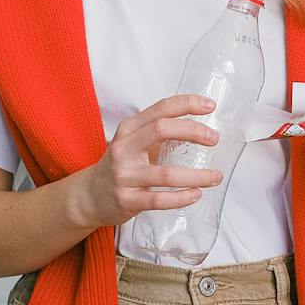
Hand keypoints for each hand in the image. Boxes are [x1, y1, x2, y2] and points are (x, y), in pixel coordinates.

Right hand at [72, 94, 222, 227]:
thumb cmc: (121, 166)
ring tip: (215, 176)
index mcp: (128, 129)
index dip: (187, 104)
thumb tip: (200, 128)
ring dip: (196, 175)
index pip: (160, 109)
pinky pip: (159, 200)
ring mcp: (124, 175)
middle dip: (193, 131)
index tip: (209, 106)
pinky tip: (196, 194)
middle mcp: (123, 148)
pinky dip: (182, 198)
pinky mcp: (126, 200)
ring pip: (166, 173)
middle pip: (161, 130)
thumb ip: (159, 134)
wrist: (88, 196)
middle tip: (214, 139)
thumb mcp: (132, 143)